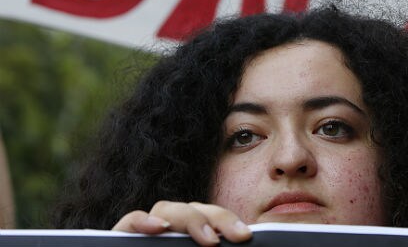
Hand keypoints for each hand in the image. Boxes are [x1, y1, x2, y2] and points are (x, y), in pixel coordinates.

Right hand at [113, 201, 251, 244]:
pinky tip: (160, 228)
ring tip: (209, 239)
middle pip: (192, 210)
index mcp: (188, 241)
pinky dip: (144, 220)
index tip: (245, 236)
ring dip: (190, 218)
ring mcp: (145, 236)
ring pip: (166, 208)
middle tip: (238, 237)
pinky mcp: (120, 240)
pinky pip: (130, 220)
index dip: (227, 221)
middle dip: (218, 218)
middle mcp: (167, 235)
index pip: (208, 219)